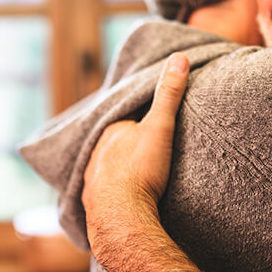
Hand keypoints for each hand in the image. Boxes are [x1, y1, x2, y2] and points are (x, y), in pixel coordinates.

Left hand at [82, 53, 189, 251]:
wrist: (122, 215)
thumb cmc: (140, 168)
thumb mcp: (160, 126)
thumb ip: (169, 93)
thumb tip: (180, 57)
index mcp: (109, 132)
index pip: (127, 121)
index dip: (141, 124)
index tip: (155, 129)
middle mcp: (94, 153)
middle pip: (115, 146)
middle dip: (128, 148)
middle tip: (149, 155)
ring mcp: (90, 180)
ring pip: (106, 171)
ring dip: (119, 173)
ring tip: (137, 179)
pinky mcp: (92, 205)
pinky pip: (102, 196)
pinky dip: (112, 195)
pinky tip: (123, 201)